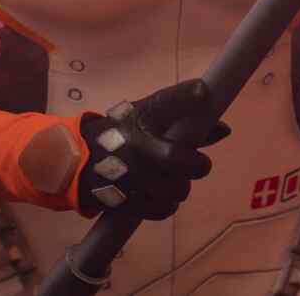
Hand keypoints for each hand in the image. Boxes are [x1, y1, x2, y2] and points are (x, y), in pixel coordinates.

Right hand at [75, 78, 230, 220]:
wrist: (75, 159)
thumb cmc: (120, 133)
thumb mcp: (144, 117)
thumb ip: (184, 123)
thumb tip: (224, 130)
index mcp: (139, 117)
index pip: (164, 102)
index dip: (185, 97)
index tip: (203, 92)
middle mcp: (132, 143)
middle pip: (175, 158)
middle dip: (196, 165)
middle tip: (200, 164)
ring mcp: (126, 173)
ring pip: (172, 189)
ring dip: (180, 187)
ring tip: (175, 182)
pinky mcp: (121, 199)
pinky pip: (159, 208)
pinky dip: (167, 205)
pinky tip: (162, 197)